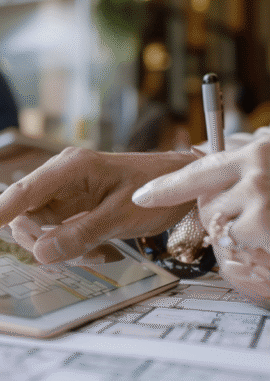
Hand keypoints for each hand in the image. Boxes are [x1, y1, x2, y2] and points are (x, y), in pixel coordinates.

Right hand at [0, 147, 196, 263]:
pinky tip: (99, 250)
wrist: (180, 181)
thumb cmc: (154, 191)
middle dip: (41, 241)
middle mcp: (59, 175)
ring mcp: (64, 190)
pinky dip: (71, 246)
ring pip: (39, 226)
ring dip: (60, 247)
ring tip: (99, 253)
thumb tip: (38, 253)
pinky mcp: (71, 202)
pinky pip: (55, 229)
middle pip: (25, 214)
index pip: (20, 194)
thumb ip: (78, 234)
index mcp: (68, 167)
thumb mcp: (120, 216)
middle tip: (74, 257)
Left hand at [133, 136, 269, 305]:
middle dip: (221, 213)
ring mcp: (260, 198)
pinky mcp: (264, 225)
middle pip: (206, 203)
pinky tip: (269, 233)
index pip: (197, 170)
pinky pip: (239, 243)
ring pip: (221, 226)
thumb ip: (245, 166)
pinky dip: (254, 244)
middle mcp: (254, 170)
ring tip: (268, 221)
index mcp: (254, 152)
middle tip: (255, 211)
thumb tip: (208, 177)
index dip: (166, 187)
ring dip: (240, 231)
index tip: (140, 198)